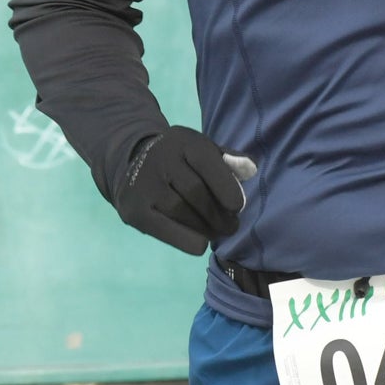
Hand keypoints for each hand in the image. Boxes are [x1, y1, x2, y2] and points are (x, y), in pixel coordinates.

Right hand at [113, 125, 246, 255]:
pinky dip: (185, 240)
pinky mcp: (134, 210)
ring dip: (205, 228)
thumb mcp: (204, 151)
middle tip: (231, 226)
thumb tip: (250, 169)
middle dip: (218, 214)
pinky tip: (199, 244)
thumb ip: (229, 160)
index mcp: (182, 140)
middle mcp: (160, 159)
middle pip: (195, 191)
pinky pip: (163, 229)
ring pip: (180, 211)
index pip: (207, 161)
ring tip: (216, 232)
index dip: (226, 187)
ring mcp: (144, 185)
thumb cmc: (182, 162)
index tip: (237, 207)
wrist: (135, 167)